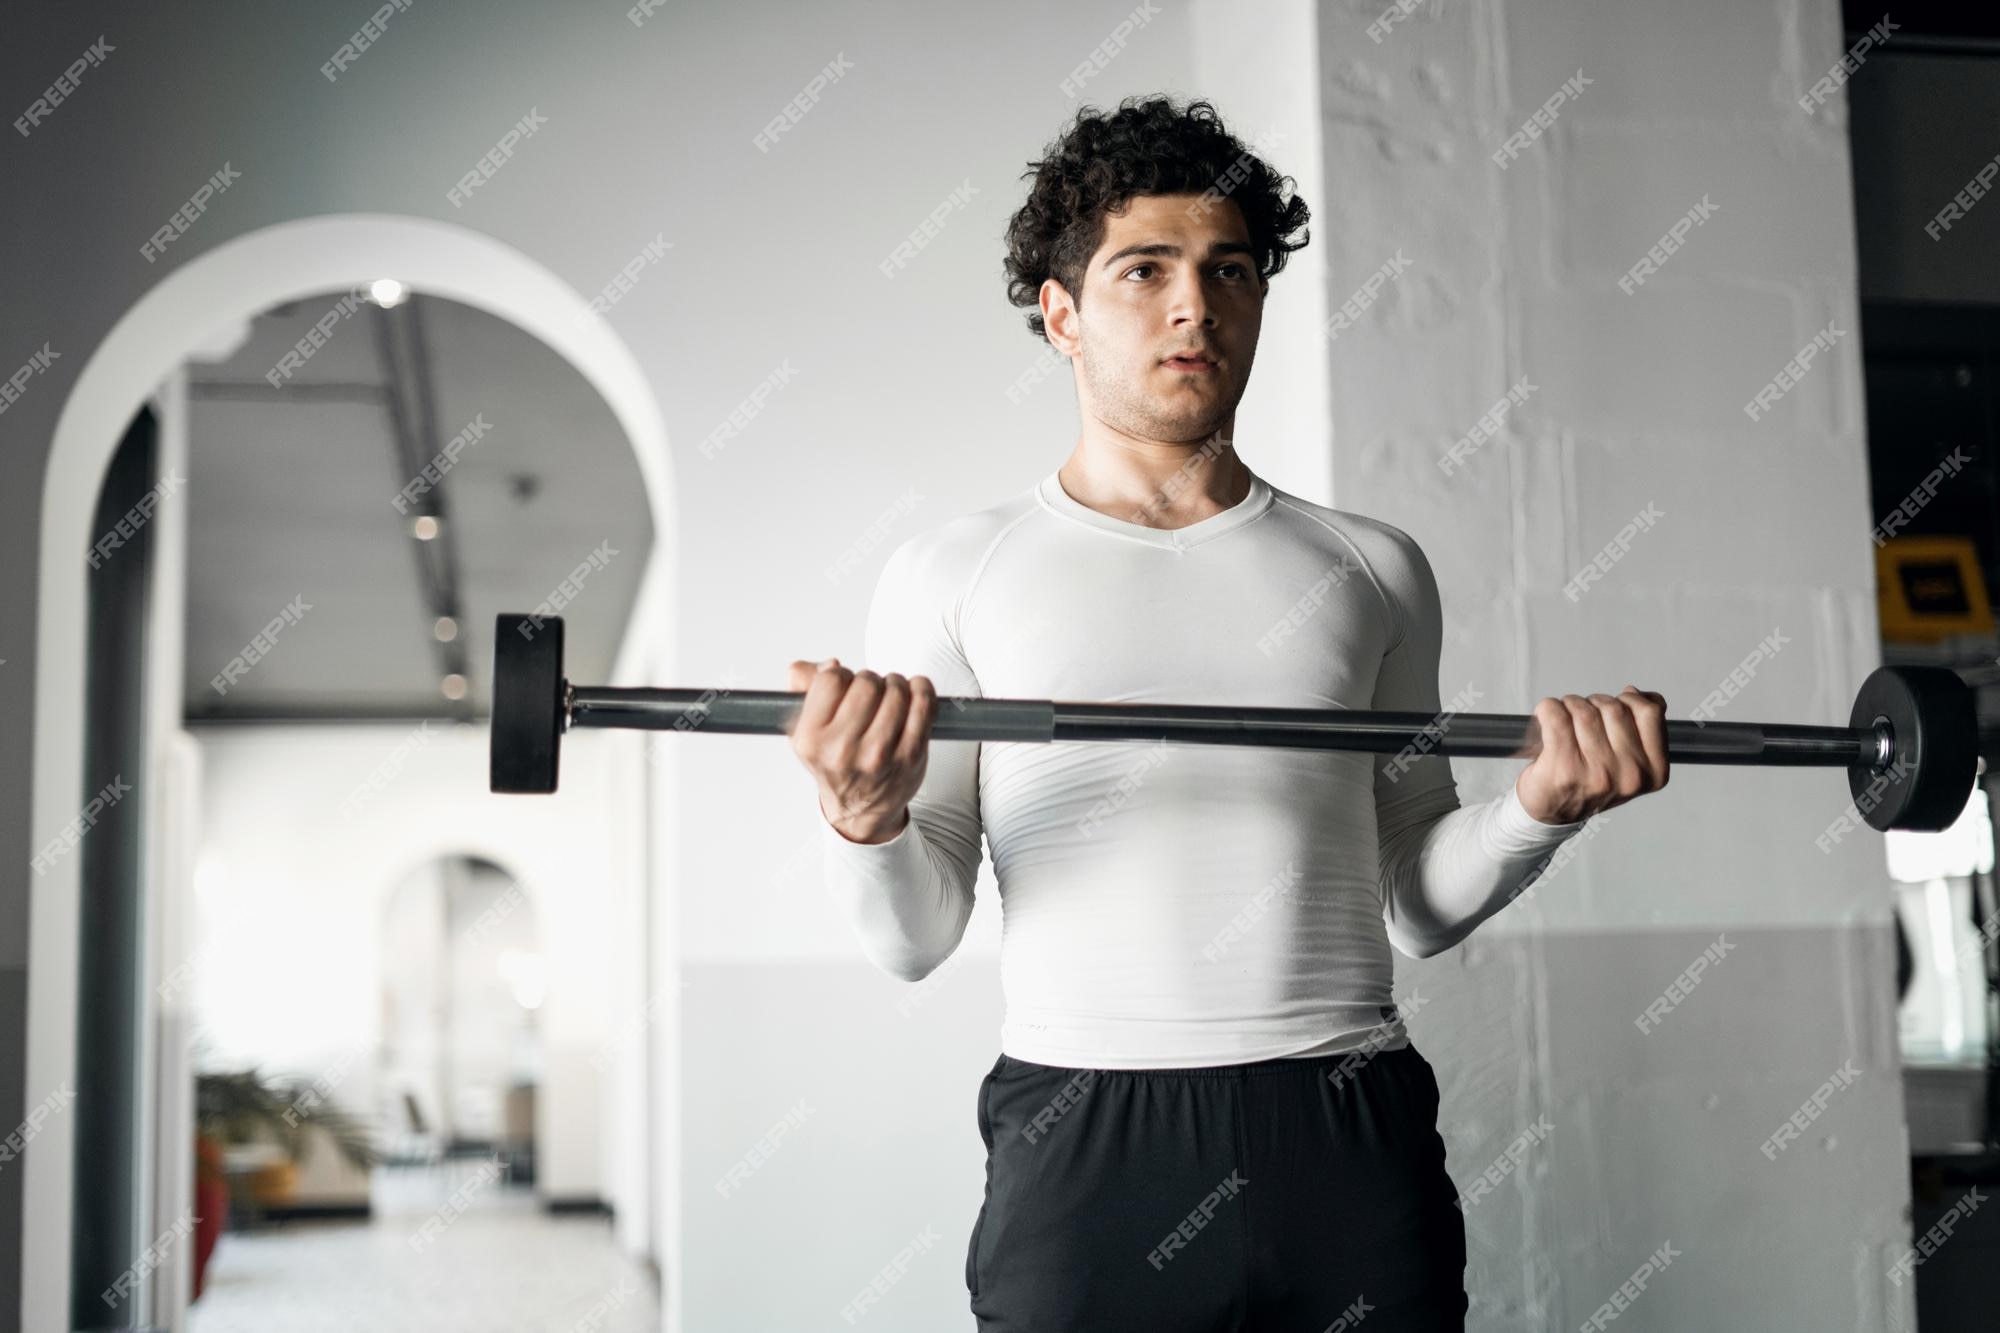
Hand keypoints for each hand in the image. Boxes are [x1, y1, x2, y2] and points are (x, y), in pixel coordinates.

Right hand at [785, 658, 938, 843]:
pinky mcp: (910, 757)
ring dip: (896, 684)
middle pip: (867, 683)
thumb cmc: (833, 762)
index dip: (841, 674)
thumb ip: (803, 687)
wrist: (859, 809)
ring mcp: (879, 755)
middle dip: (872, 679)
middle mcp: (842, 749)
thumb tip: (829, 664)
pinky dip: (921, 690)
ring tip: (891, 694)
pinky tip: (914, 693)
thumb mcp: (803, 729)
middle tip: (872, 691)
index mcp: (811, 739)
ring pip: (896, 691)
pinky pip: (922, 706)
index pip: (831, 679)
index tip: (846, 683)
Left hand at [1515, 685, 1669, 824]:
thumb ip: (1643, 728)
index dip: (1629, 699)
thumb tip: (1639, 694)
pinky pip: (1556, 716)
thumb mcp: (1630, 761)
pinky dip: (1547, 709)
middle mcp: (1630, 775)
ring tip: (1563, 722)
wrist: (1551, 814)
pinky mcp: (1564, 767)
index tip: (1615, 705)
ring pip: (1584, 710)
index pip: (1650, 713)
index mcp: (1653, 771)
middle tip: (1582, 718)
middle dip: (1594, 703)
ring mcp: (1598, 773)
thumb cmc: (1589, 782)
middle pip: (1614, 707)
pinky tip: (1546, 718)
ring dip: (1569, 706)